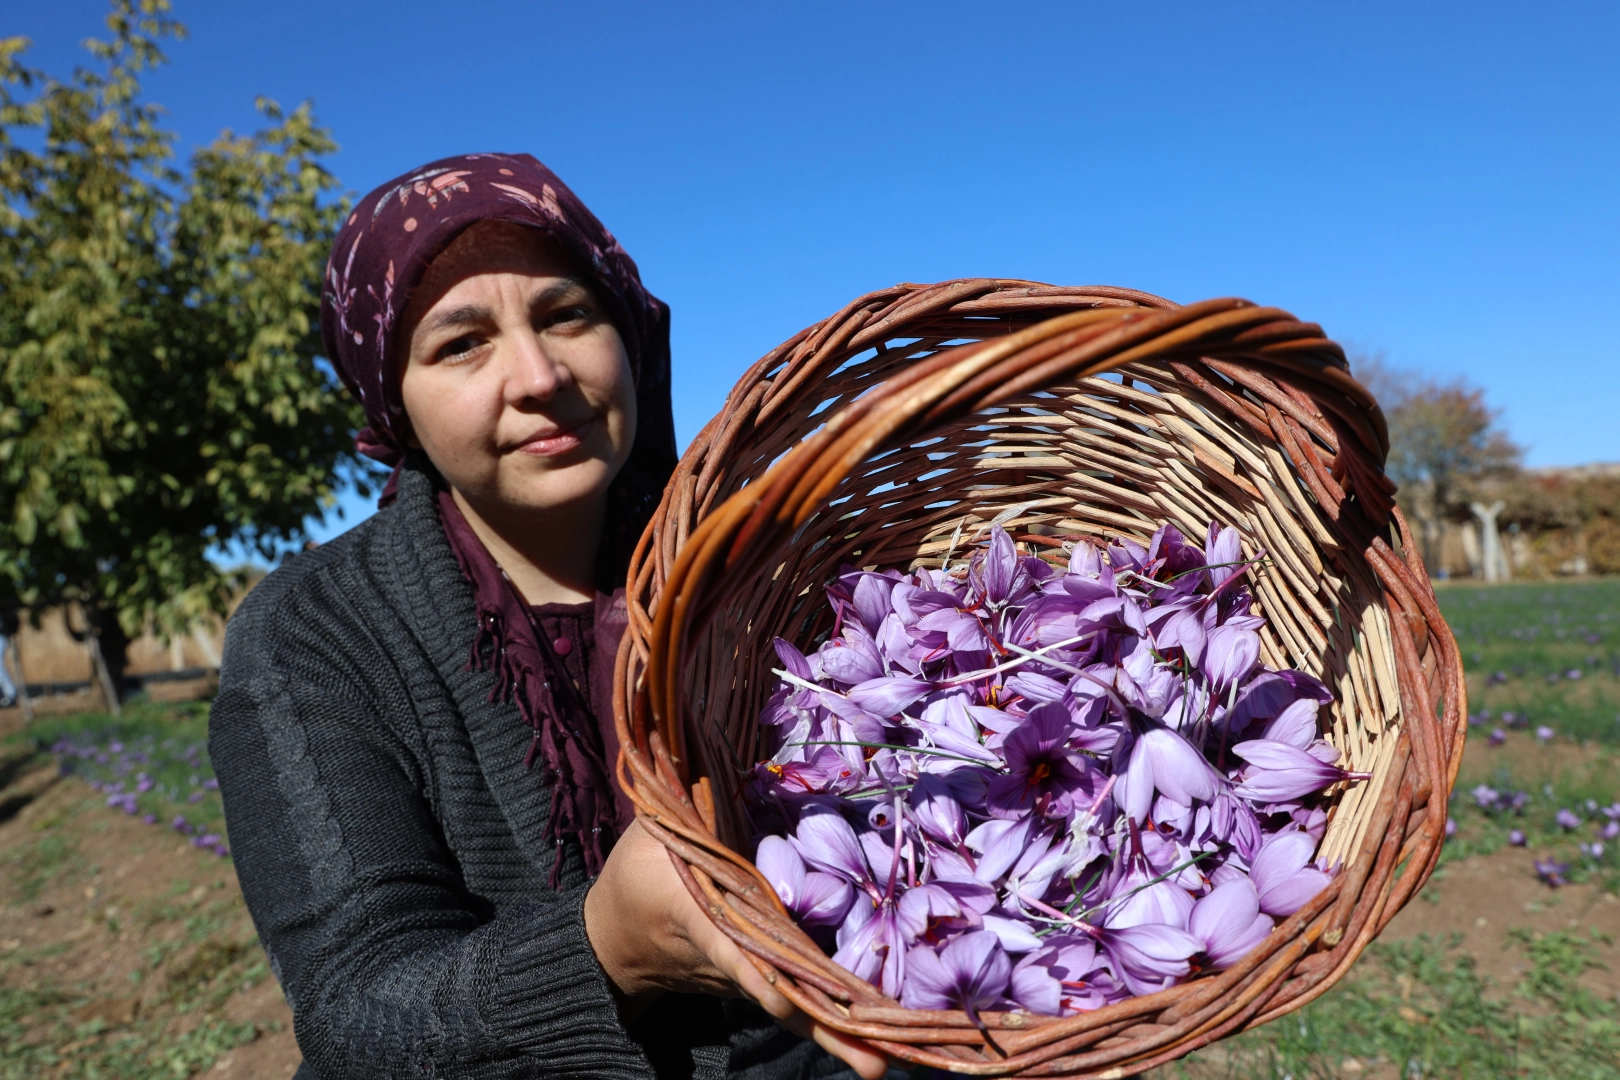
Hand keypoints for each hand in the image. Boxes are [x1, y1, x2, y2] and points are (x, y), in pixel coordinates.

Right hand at [584, 820, 889, 1079]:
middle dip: (825, 1030)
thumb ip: (690, 798)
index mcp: (696, 916)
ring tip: (886, 1068)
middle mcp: (728, 959)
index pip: (728, 947)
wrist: (616, 941)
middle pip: (781, 997)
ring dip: (841, 1039)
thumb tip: (716, 745)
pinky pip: (803, 1007)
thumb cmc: (636, 875)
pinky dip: (838, 1027)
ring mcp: (746, 980)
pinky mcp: (761, 985)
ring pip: (797, 1011)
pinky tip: (881, 1050)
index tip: (779, 1000)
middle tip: (875, 1066)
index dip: (753, 973)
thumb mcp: (653, 829)